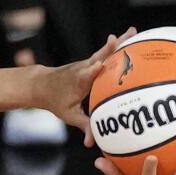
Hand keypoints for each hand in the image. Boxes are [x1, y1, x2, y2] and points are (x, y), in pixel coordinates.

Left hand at [37, 28, 136, 147]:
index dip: (92, 71)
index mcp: (78, 81)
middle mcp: (83, 68)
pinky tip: (132, 35)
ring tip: (133, 30)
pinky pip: (106, 52)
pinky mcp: (91, 61)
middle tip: (120, 38)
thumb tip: (91, 144)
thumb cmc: (55, 100)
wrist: (41, 84)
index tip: (99, 65)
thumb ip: (83, 126)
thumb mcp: (68, 115)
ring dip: (119, 42)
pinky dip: (118, 44)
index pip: (85, 75)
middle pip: (98, 57)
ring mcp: (87, 62)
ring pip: (104, 51)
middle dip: (108, 49)